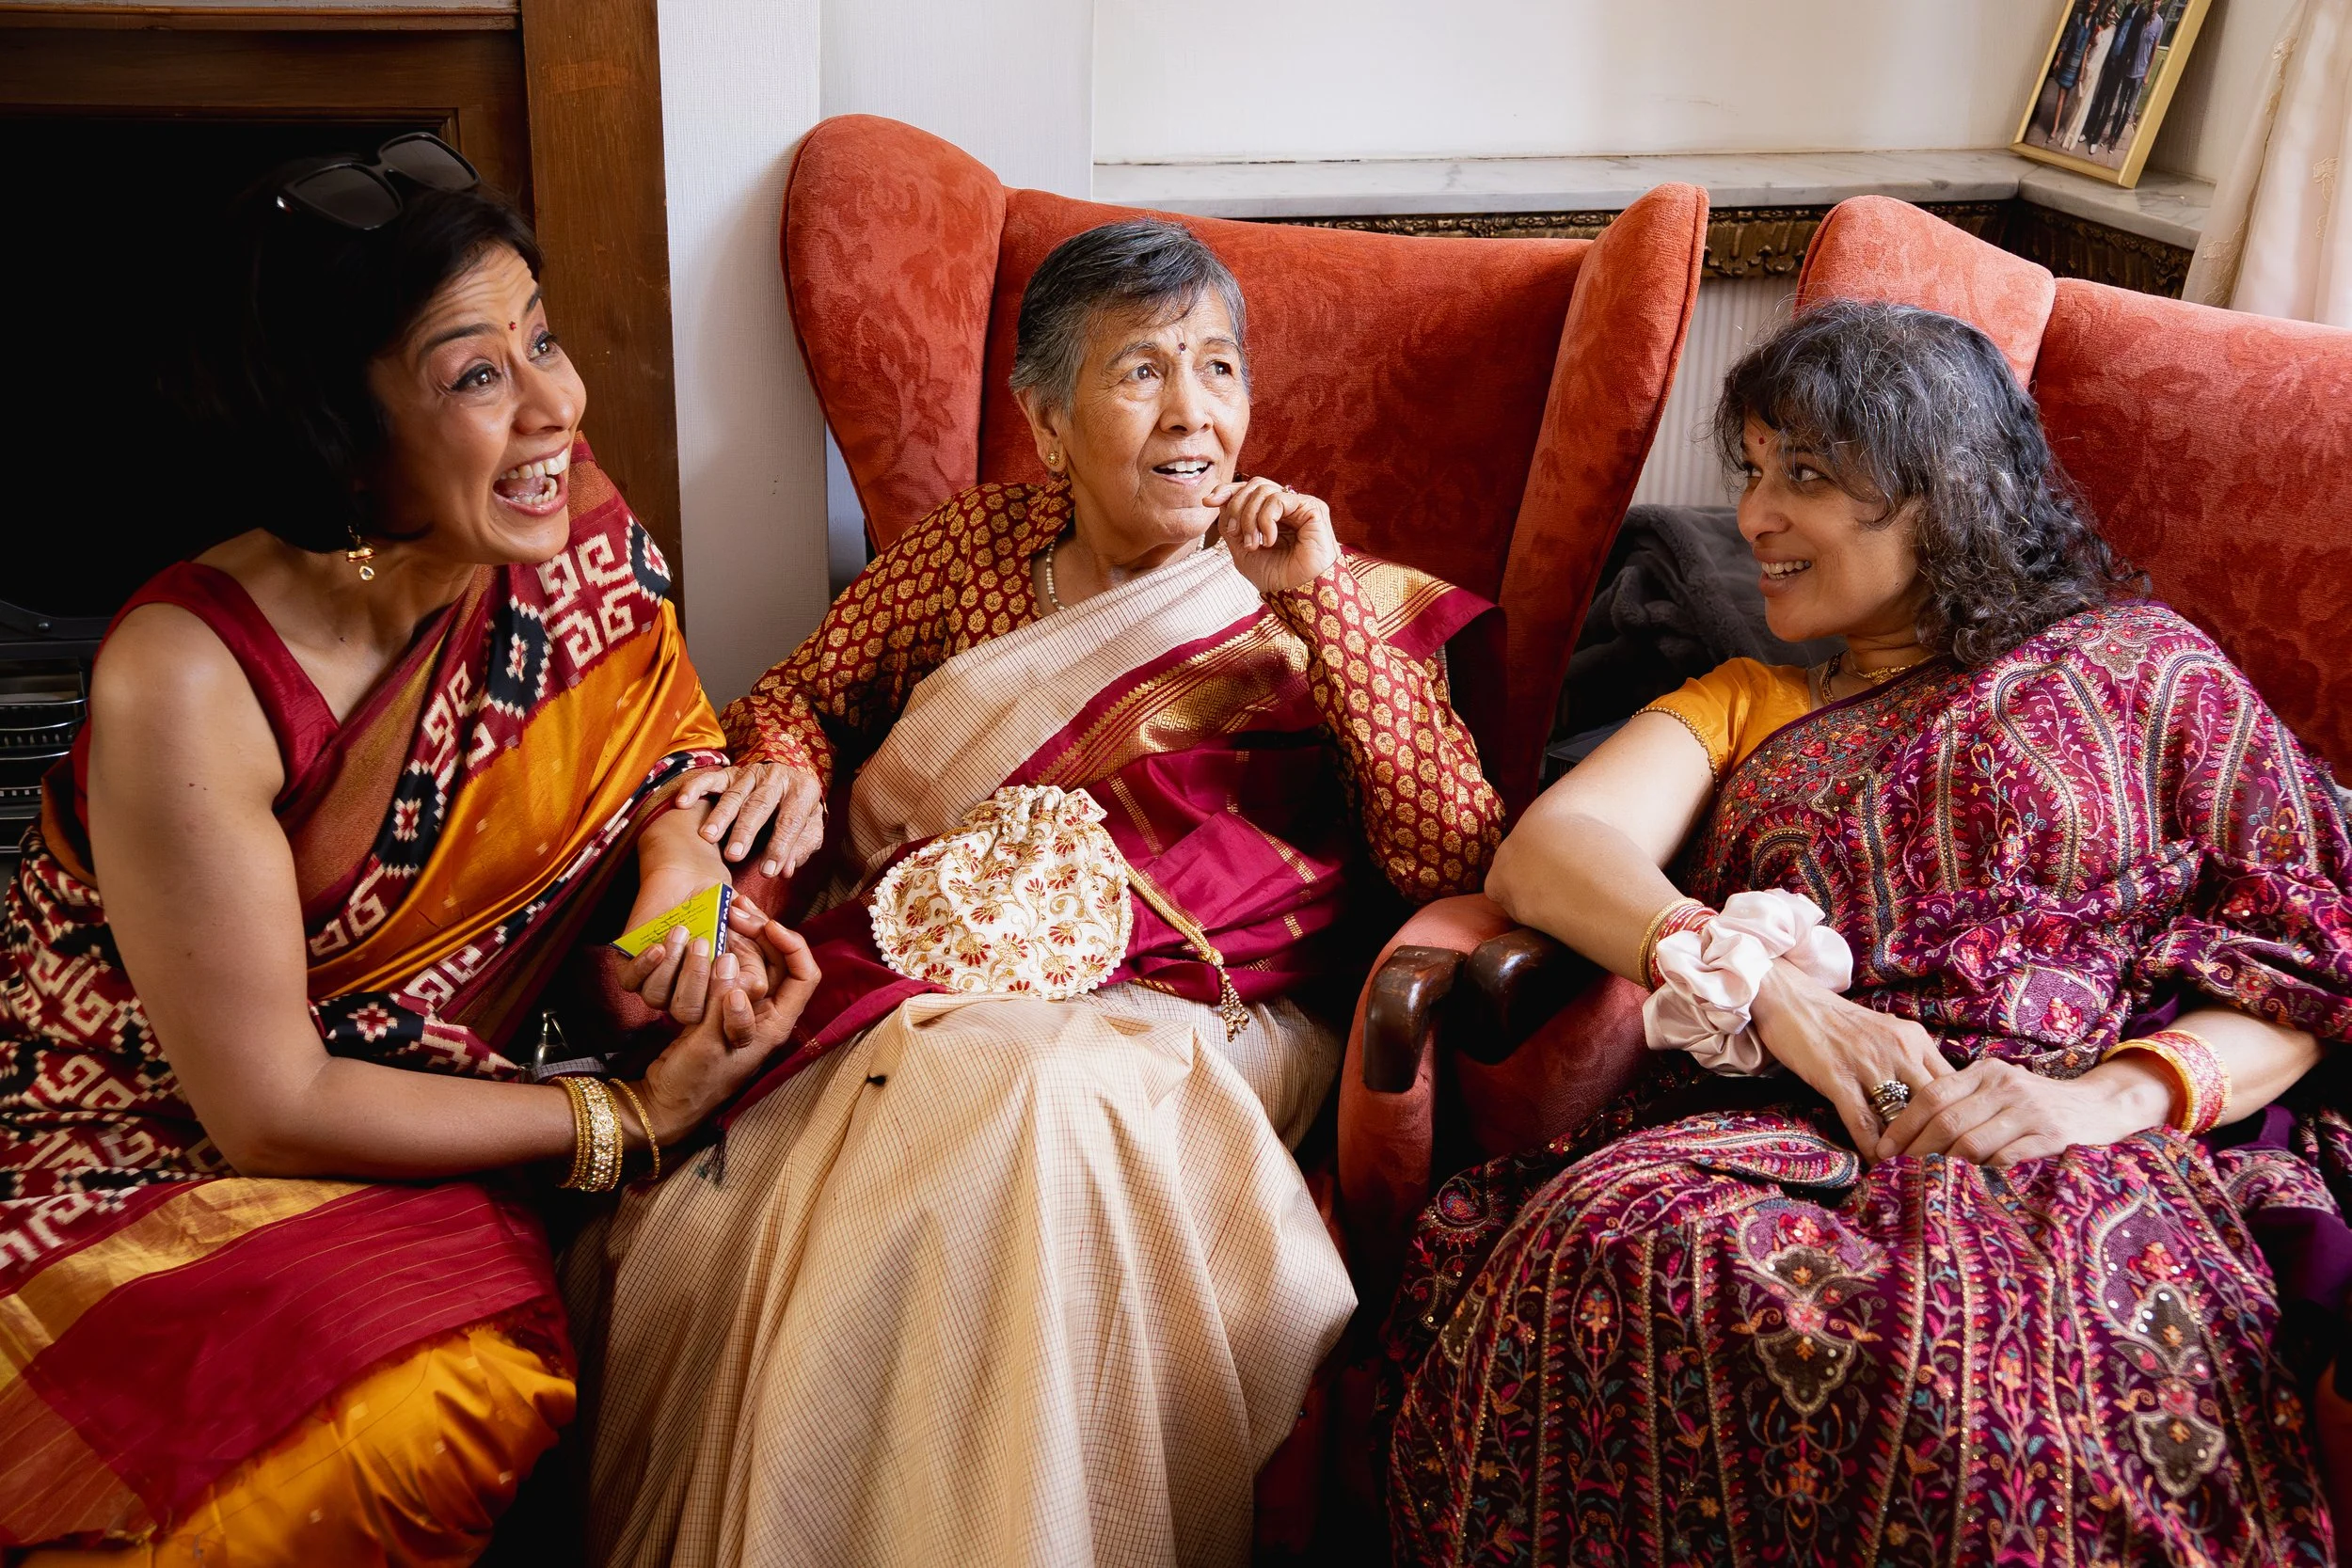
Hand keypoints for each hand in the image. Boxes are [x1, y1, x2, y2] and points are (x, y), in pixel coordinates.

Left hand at [616, 893, 776, 1023]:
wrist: (689, 878)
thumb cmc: (722, 907)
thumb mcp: (749, 929)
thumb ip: (756, 958)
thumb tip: (754, 985)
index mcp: (715, 995)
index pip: (720, 1018)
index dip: (723, 1002)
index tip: (731, 964)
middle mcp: (686, 996)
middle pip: (687, 1013)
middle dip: (695, 980)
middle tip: (704, 944)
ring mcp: (656, 985)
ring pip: (657, 997)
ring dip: (671, 965)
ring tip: (682, 930)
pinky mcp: (630, 969)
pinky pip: (630, 982)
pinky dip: (644, 966)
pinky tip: (658, 946)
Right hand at [633, 916, 820, 1143]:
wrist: (664, 1101)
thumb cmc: (693, 1082)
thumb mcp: (708, 1044)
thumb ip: (722, 1005)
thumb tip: (731, 961)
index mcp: (776, 1024)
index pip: (803, 975)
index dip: (792, 944)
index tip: (765, 924)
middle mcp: (766, 1012)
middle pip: (777, 959)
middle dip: (760, 930)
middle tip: (735, 907)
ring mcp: (744, 1006)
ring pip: (752, 959)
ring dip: (741, 933)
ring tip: (723, 908)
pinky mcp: (720, 1003)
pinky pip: (729, 967)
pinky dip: (722, 946)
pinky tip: (708, 929)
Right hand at [674, 763, 824, 877]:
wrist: (790, 781)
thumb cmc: (799, 812)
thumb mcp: (810, 828)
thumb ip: (801, 847)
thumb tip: (785, 869)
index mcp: (803, 790)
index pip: (791, 820)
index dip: (780, 847)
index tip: (768, 872)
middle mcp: (777, 776)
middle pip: (759, 805)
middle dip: (745, 831)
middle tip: (734, 855)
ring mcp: (752, 773)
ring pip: (734, 795)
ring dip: (720, 816)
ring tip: (708, 837)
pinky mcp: (731, 772)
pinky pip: (710, 779)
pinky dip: (695, 788)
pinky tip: (683, 803)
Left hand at [1207, 476, 1337, 594]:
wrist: (1298, 593)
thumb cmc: (1276, 578)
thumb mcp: (1242, 550)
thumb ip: (1231, 524)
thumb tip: (1219, 501)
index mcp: (1270, 515)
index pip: (1246, 490)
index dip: (1226, 491)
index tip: (1208, 502)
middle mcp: (1285, 507)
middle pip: (1252, 486)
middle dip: (1236, 507)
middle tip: (1235, 533)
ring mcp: (1299, 505)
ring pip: (1263, 490)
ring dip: (1250, 517)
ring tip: (1255, 544)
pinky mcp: (1311, 507)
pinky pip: (1278, 499)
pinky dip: (1266, 520)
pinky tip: (1269, 540)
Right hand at [1749, 959, 1954, 1155]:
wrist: (1792, 1000)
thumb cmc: (1839, 1021)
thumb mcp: (1887, 1032)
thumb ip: (1911, 1060)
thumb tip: (1933, 1095)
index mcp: (1915, 1039)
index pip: (1953, 1084)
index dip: (1959, 1116)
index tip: (1958, 1141)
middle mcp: (1900, 1050)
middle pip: (1935, 1105)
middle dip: (1939, 1138)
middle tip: (1942, 1166)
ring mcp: (1869, 1064)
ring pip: (1902, 1117)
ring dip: (1908, 1149)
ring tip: (1913, 1173)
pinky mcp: (1838, 1077)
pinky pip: (1863, 1120)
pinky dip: (1872, 1147)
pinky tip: (1876, 1164)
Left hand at [1874, 1054, 2173, 1167]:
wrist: (2100, 1106)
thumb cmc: (2037, 1103)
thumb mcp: (1999, 1089)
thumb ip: (1963, 1101)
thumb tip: (1907, 1131)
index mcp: (1984, 1072)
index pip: (1931, 1095)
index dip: (1902, 1125)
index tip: (1883, 1150)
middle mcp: (2004, 1086)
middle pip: (1946, 1120)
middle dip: (1916, 1150)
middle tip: (1898, 1173)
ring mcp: (2029, 1110)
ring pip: (1972, 1142)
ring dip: (1945, 1166)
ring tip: (1928, 1183)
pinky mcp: (2052, 1136)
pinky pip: (2006, 1159)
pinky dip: (1983, 1174)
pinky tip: (1970, 1185)